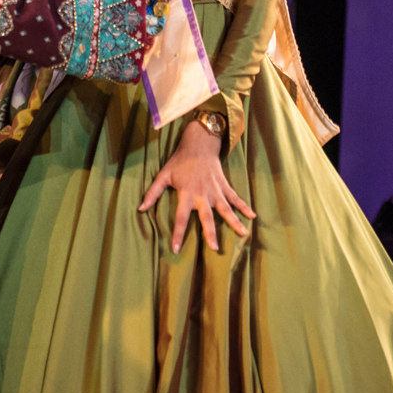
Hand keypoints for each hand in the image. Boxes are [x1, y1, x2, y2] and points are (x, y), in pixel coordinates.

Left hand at [138, 122, 255, 251]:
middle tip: (214, 248)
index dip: (178, 233)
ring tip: (244, 234)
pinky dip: (244, 206)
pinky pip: (235, 197)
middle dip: (210, 232)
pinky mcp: (224, 185)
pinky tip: (252, 215)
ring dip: (235, 221)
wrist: (198, 144)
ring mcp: (215, 190)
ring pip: (225, 208)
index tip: (176, 248)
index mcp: (186, 193)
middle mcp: (202, 194)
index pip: (181, 217)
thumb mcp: (163, 175)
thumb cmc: (179, 162)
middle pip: (207, 217)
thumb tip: (140, 209)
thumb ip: (152, 193)